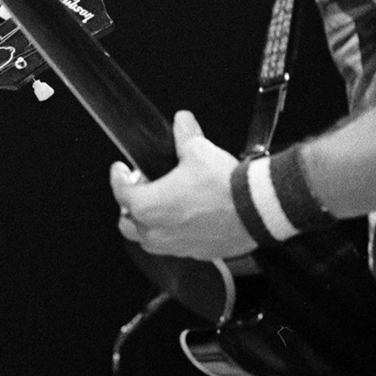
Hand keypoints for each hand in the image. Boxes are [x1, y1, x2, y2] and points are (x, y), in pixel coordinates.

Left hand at [110, 110, 258, 259]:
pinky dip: (175, 234)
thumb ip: (184, 135)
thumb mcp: (199, 150)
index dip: (118, 177)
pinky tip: (187, 220)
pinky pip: (176, 247)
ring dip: (150, 224)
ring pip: (150, 240)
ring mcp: (177, 246)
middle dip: (130, 206)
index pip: (121, 192)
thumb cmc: (226, 186)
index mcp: (148, 206)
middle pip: (128, 223)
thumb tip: (182, 122)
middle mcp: (157, 231)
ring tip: (162, 207)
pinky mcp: (197, 253)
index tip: (120, 170)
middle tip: (141, 189)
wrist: (257, 209)